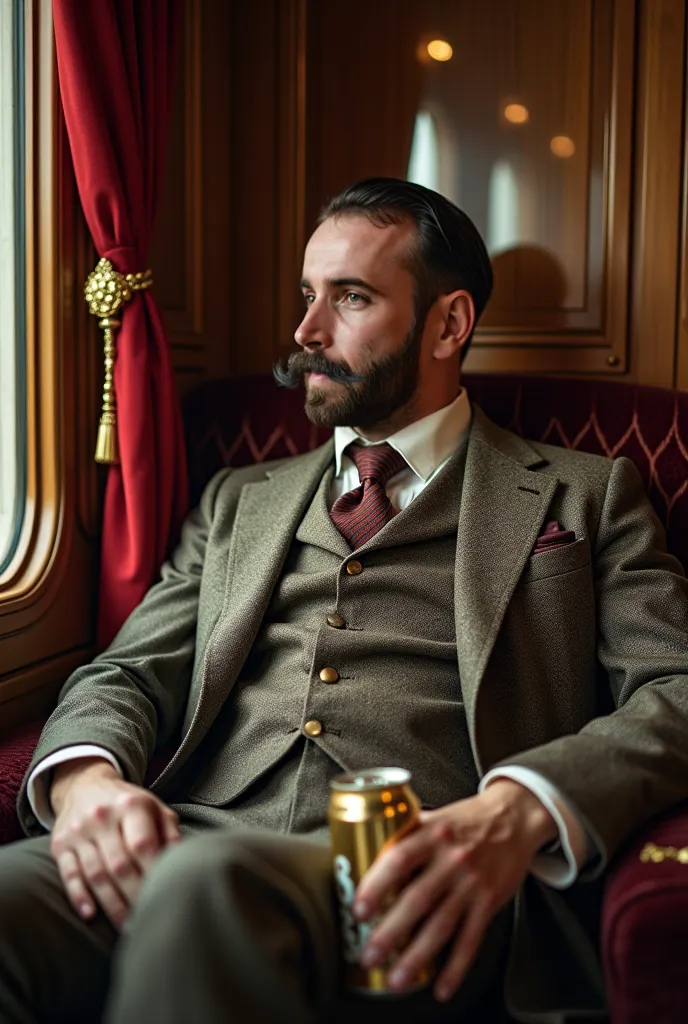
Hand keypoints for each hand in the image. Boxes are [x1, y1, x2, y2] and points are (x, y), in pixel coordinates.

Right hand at [50, 757, 180, 929]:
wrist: (85, 785)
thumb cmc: (128, 803)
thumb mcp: (154, 807)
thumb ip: (170, 832)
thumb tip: (182, 860)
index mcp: (131, 805)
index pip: (143, 845)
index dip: (152, 873)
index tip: (163, 894)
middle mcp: (102, 816)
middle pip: (119, 865)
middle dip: (134, 896)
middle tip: (146, 918)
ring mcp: (79, 831)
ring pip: (95, 874)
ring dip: (112, 904)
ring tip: (126, 926)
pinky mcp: (61, 845)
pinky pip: (69, 875)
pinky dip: (79, 897)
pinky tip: (91, 915)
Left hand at [352, 780, 556, 1001]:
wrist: (514, 818)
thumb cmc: (466, 820)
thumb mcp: (433, 818)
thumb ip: (404, 835)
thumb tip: (363, 854)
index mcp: (431, 834)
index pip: (399, 859)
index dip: (377, 885)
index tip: (359, 909)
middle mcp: (451, 859)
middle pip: (417, 899)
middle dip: (390, 931)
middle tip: (368, 954)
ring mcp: (471, 882)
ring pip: (442, 925)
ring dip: (417, 955)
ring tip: (396, 978)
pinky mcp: (489, 901)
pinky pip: (471, 939)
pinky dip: (456, 967)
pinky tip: (442, 987)